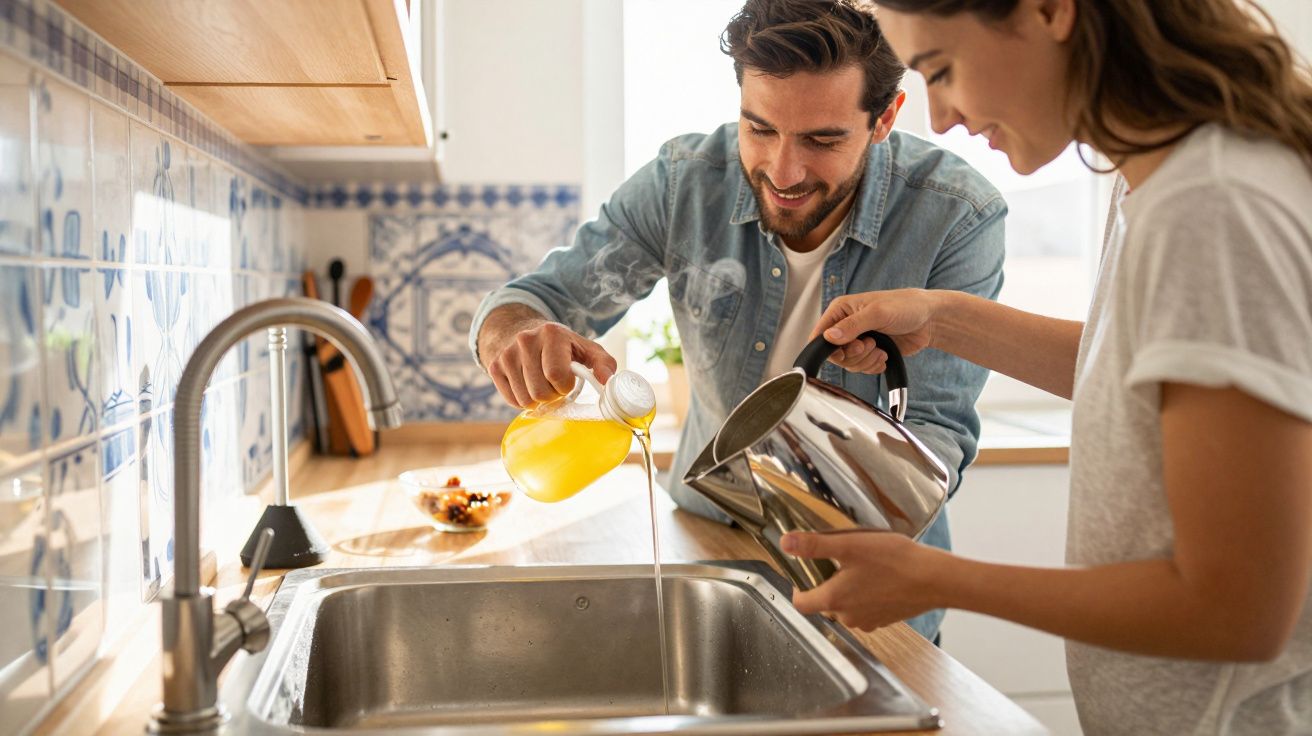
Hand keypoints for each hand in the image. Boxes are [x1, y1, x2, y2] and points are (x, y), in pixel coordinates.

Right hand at [487, 322, 616, 408]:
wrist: (523, 332)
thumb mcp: (586, 349)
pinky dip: (523, 400)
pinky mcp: (495, 366)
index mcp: (551, 334)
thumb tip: (606, 381)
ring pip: (525, 400)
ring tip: (542, 384)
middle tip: (554, 384)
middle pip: (540, 392)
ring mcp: (507, 354)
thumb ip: (604, 363)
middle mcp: (525, 340)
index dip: (565, 385)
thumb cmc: (562, 347)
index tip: (567, 380)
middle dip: (552, 395)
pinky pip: (512, 401)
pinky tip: (528, 386)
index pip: (557, 375)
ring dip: (538, 400)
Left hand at [781, 530, 945, 630]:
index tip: (804, 569)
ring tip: (861, 565)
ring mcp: (868, 621)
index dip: (797, 585)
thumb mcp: (849, 545)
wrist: (934, 580)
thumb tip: (785, 543)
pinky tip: (879, 576)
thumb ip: (814, 546)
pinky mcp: (885, 619)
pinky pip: (866, 608)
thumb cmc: (893, 561)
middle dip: (825, 582)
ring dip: (847, 588)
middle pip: (823, 602)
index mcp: (833, 600)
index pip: (800, 602)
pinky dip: (866, 594)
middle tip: (837, 559)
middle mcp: (848, 617)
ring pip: (845, 605)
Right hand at [809, 289, 939, 373]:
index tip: (847, 349)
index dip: (830, 348)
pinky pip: (862, 368)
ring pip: (849, 364)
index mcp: (841, 310)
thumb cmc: (906, 306)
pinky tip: (885, 356)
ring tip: (881, 349)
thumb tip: (829, 337)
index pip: (820, 335)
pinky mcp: (870, 352)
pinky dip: (873, 366)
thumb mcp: (877, 313)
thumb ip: (852, 325)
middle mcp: (846, 325)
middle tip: (870, 345)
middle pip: (835, 354)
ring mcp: (858, 340)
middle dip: (854, 355)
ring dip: (866, 361)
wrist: (930, 319)